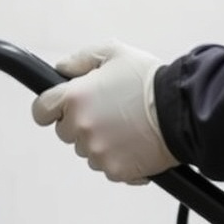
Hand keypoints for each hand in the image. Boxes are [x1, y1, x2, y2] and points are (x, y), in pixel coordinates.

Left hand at [32, 40, 178, 183]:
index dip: (50, 108)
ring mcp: (97, 152)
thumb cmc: (149, 79)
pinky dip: (118, 157)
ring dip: (99, 141)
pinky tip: (135, 142)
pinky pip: (107, 166)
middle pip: (65, 132)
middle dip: (80, 122)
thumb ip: (81, 59)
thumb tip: (60, 69)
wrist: (182, 110)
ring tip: (126, 126)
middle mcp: (81, 127)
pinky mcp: (115, 170)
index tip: (60, 107)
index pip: (41, 111)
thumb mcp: (114, 53)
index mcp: (75, 97)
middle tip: (108, 110)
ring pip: (86, 150)